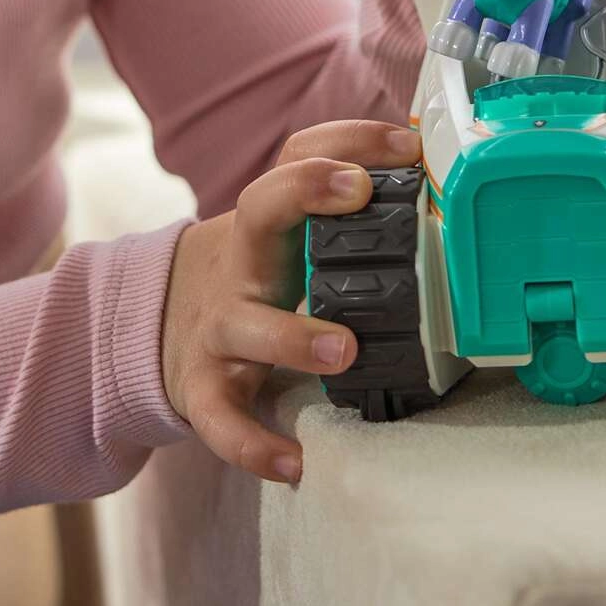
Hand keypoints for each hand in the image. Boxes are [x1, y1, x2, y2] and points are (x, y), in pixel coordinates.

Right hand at [161, 118, 423, 485]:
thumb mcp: (291, 237)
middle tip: (359, 191)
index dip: (347, 141)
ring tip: (344, 350)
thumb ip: (353, 215)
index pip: (297, 157)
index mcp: (271, 223)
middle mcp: (243, 263)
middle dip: (304, 192)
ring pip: (245, 323)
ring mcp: (218, 325)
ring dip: (292, 336)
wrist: (166, 324)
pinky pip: (222, 419)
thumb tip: (439, 178)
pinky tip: (293, 464)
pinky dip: (252, 444)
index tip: (405, 145)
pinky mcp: (203, 387)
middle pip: (258, 210)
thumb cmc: (260, 278)